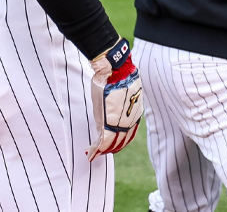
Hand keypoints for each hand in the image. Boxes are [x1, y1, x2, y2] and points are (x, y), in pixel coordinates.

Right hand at [86, 38, 142, 160]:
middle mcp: (130, 121)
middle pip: (121, 141)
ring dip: (102, 151)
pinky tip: (90, 155)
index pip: (129, 134)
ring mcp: (119, 122)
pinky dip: (95, 150)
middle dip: (111, 148)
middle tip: (101, 153)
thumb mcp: (126, 92)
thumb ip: (125, 101)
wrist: (116, 71)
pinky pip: (102, 141)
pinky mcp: (107, 121)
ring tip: (94, 154)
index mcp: (136, 114)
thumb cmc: (119, 77)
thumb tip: (120, 100)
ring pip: (111, 143)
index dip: (121, 141)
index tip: (113, 145)